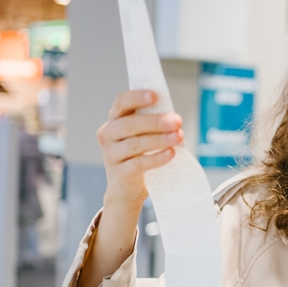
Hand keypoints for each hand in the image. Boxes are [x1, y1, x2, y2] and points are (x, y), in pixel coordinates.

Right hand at [97, 90, 182, 210]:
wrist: (127, 190)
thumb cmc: (140, 156)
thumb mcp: (144, 137)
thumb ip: (153, 125)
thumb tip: (174, 119)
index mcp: (115, 119)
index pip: (121, 103)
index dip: (136, 97)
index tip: (155, 96)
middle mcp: (108, 135)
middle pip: (129, 124)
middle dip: (155, 121)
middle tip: (176, 121)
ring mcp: (111, 155)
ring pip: (135, 144)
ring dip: (159, 139)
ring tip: (179, 136)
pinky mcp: (119, 174)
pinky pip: (139, 163)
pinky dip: (156, 158)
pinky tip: (171, 154)